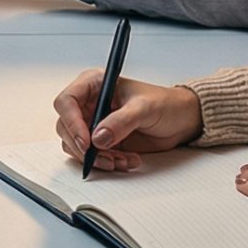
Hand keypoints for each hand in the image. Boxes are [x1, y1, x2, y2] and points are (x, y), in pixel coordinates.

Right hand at [53, 73, 200, 171]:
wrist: (181, 120)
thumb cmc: (165, 104)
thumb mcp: (144, 108)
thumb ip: (121, 121)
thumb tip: (99, 137)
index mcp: (94, 85)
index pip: (67, 101)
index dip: (71, 122)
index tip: (86, 141)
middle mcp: (90, 104)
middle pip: (66, 126)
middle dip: (83, 146)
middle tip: (102, 156)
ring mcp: (94, 123)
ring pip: (76, 145)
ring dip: (96, 157)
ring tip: (121, 159)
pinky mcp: (102, 141)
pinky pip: (92, 156)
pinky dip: (106, 162)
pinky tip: (127, 160)